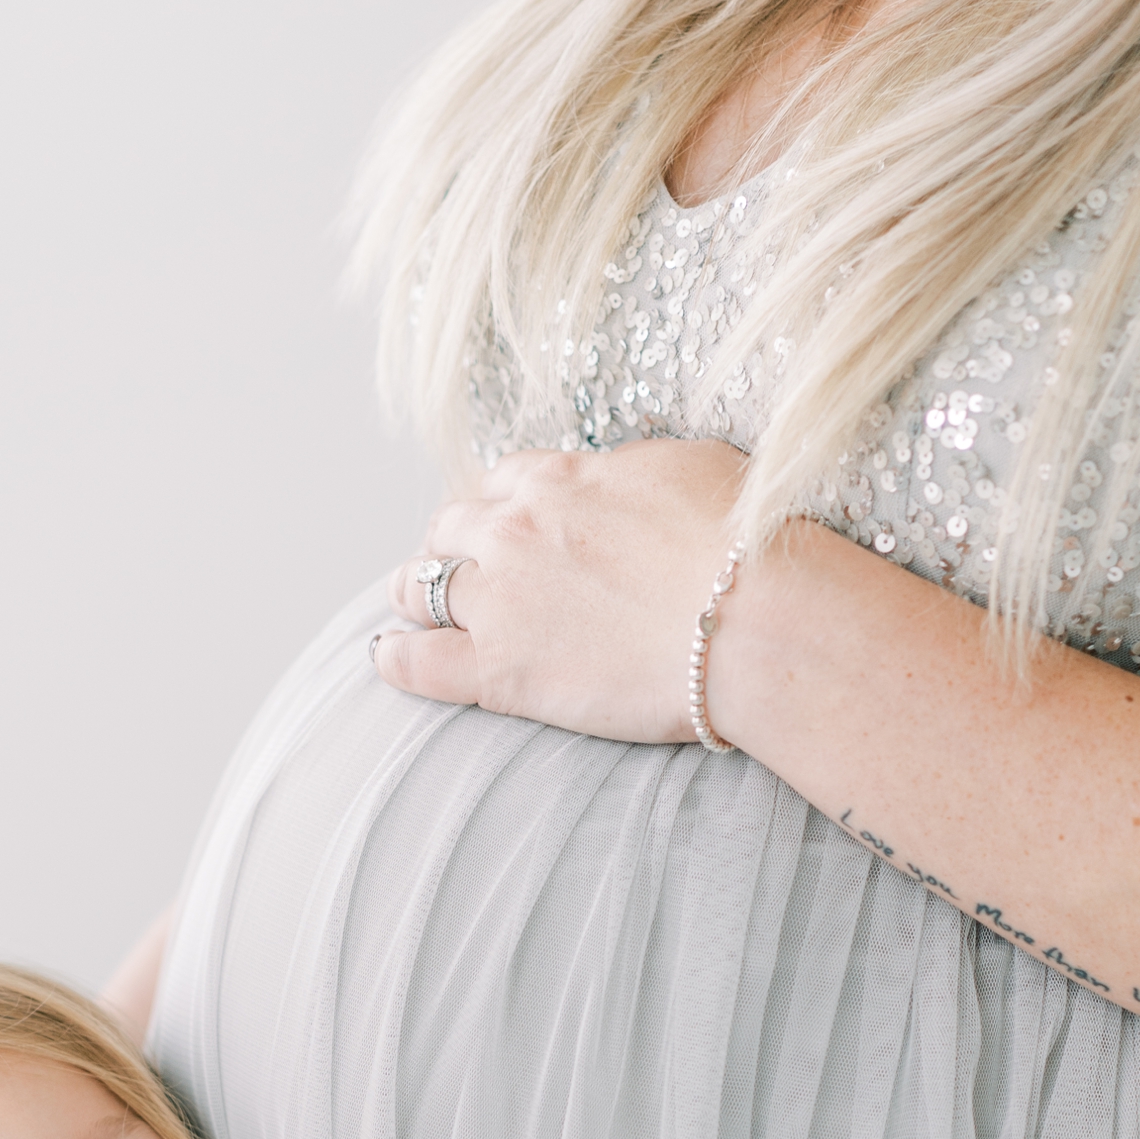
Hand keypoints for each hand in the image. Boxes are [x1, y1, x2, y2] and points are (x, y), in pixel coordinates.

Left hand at [373, 440, 748, 743]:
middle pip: (451, 527)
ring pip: (422, 586)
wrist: (752, 621)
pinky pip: (418, 661)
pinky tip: (388, 658)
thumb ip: (633, 474)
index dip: (500, 506)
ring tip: (413, 609)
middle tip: (458, 567)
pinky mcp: (499, 670)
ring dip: (416, 593)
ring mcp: (500, 599)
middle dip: (451, 544)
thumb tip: (626, 480)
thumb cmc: (745, 545)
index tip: (507, 526)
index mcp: (558, 479)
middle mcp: (514, 529)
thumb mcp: (688, 468)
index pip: (502, 482)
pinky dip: (397, 658)